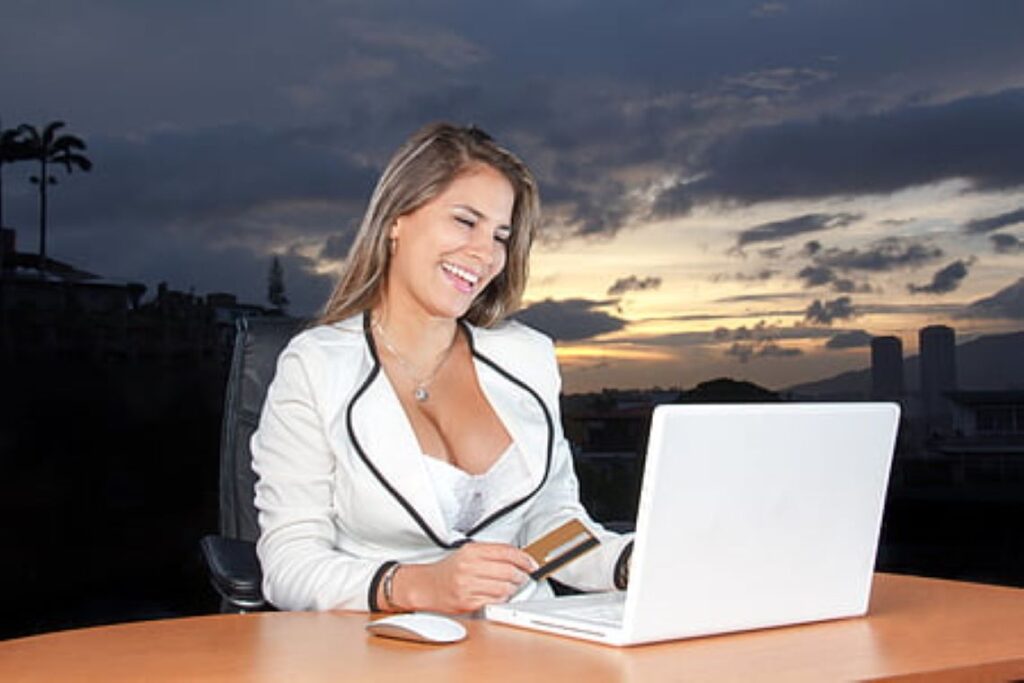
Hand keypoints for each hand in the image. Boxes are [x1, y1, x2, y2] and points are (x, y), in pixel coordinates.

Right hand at [393, 543, 536, 612]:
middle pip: (508, 571)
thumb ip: (491, 553)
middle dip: (521, 576)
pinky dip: (501, 601)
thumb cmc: (448, 570)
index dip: (524, 559)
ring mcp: (467, 586)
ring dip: (513, 590)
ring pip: (504, 589)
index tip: (531, 564)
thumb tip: (518, 558)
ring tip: (511, 588)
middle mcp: (469, 567)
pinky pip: (494, 602)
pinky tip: (499, 597)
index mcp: (471, 552)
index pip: (506, 552)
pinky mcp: (467, 603)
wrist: (426, 586)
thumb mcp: (467, 553)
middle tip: (523, 578)